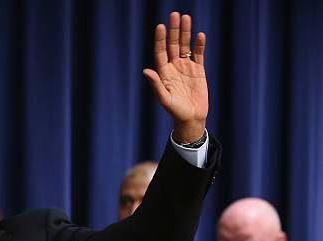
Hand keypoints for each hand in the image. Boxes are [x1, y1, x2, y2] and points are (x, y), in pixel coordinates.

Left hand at [143, 12, 207, 142]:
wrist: (191, 118)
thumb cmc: (175, 111)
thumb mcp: (164, 99)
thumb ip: (156, 84)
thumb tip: (146, 70)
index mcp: (164, 73)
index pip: (160, 51)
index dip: (160, 39)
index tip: (160, 26)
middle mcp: (174, 67)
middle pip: (173, 44)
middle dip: (174, 30)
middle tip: (174, 14)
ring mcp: (186, 67)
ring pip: (186, 46)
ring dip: (186, 32)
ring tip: (186, 17)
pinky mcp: (198, 70)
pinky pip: (199, 55)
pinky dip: (199, 45)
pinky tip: (200, 35)